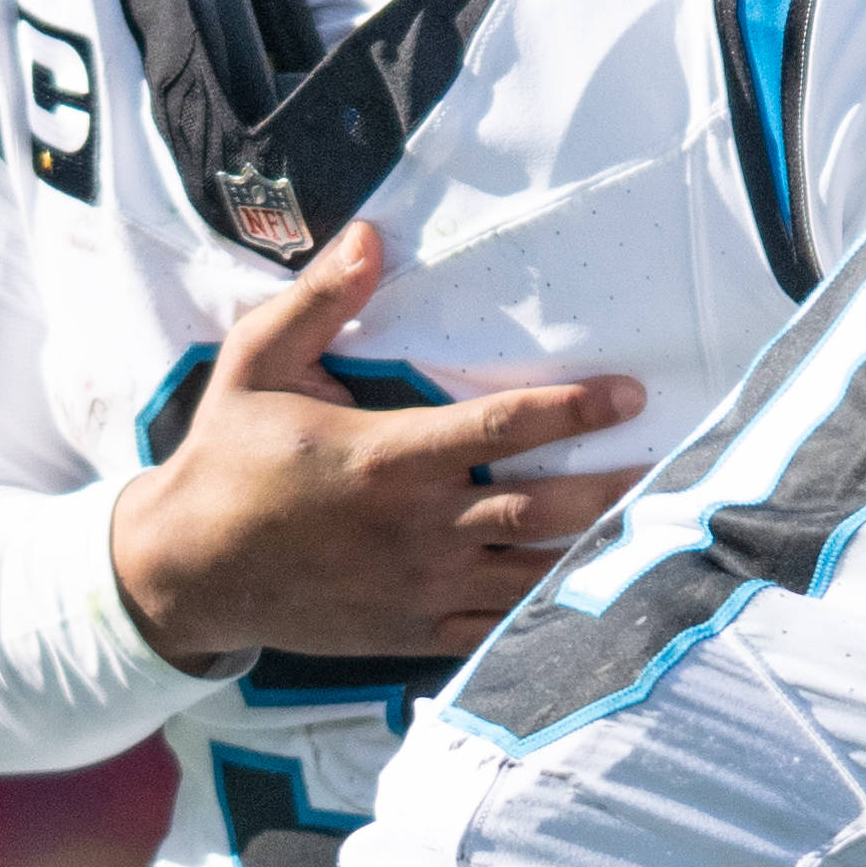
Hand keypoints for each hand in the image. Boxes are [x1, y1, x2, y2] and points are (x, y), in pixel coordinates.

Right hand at [101, 224, 642, 669]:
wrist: (189, 570)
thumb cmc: (227, 458)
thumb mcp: (257, 362)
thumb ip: (319, 301)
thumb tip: (371, 236)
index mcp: (388, 457)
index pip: (503, 427)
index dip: (573, 409)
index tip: (628, 393)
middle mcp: (419, 527)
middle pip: (546, 508)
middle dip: (616, 487)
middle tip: (676, 467)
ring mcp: (422, 585)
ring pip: (535, 572)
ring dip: (600, 551)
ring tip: (659, 530)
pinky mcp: (414, 629)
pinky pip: (498, 626)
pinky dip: (551, 613)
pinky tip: (596, 594)